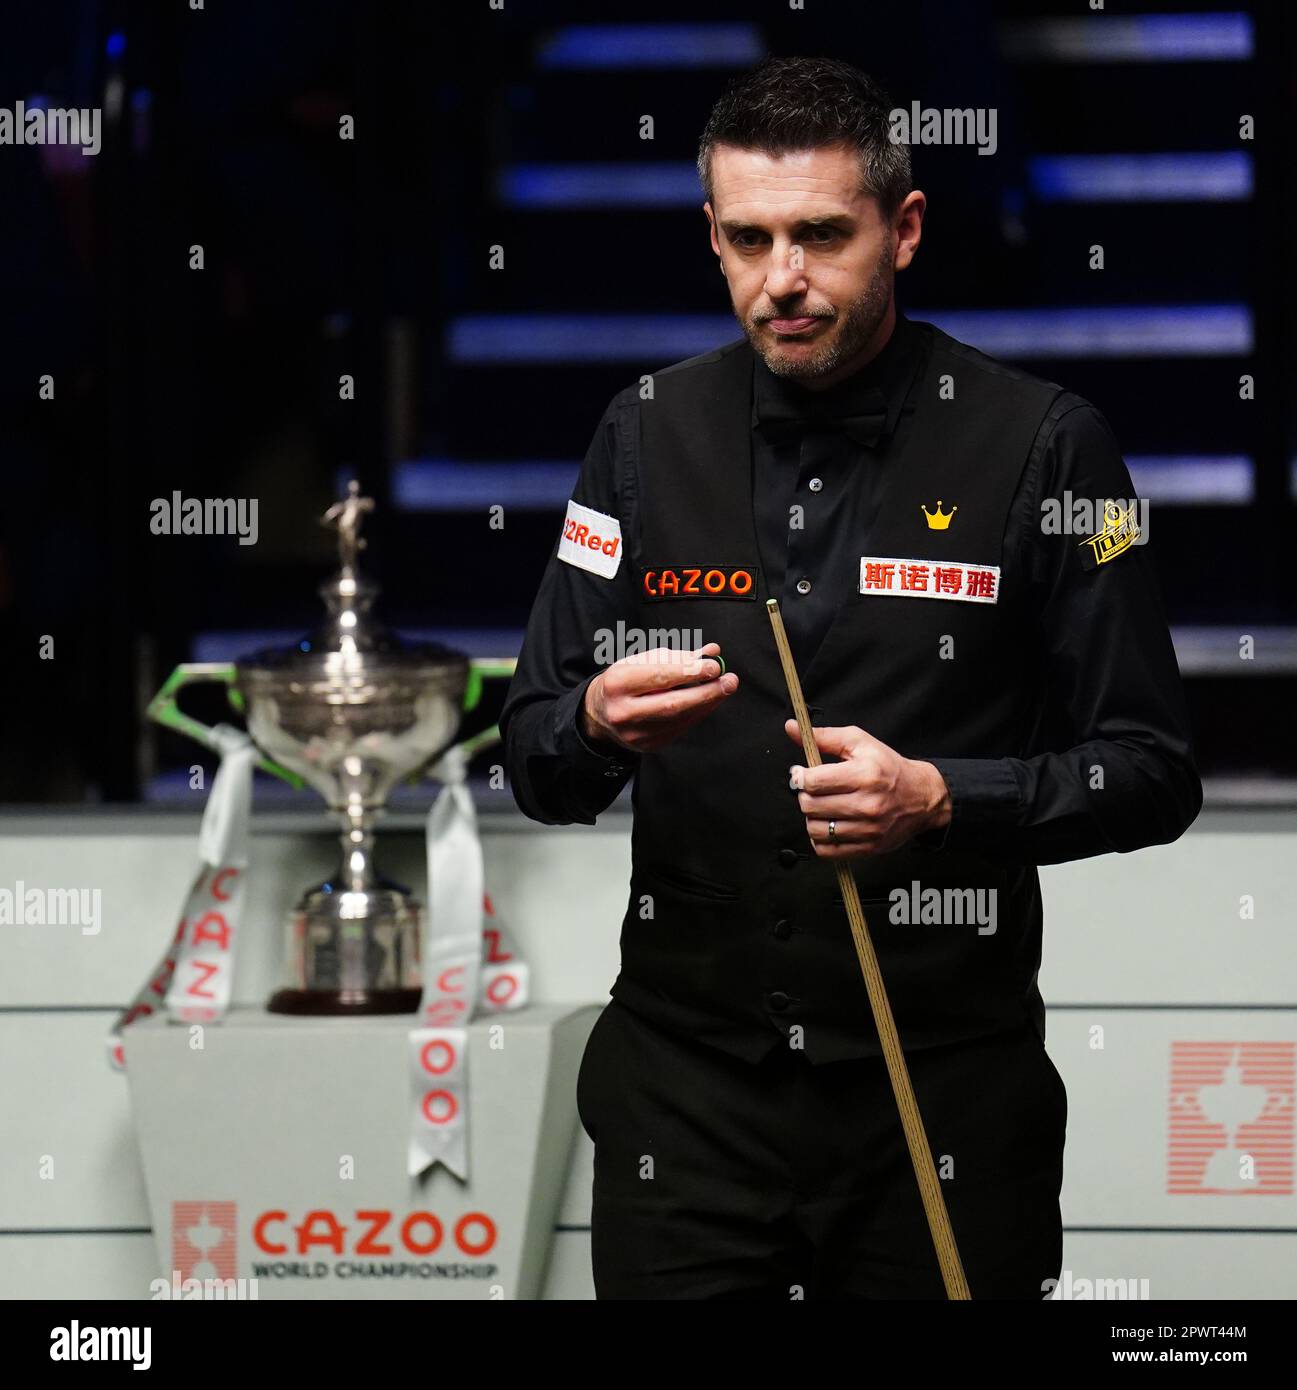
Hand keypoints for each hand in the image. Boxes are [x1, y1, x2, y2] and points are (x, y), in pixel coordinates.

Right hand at [582, 643, 738, 753]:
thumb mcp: (642, 661)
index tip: (714, 665)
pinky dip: (698, 712)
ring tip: (724, 687)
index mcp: (617, 683)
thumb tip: (711, 652)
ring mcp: (636, 733)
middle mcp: (623, 711)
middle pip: (672, 704)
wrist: (600, 713)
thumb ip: (678, 657)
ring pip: (680, 718)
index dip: (690, 671)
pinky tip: (709, 701)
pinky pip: (680, 728)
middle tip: (729, 681)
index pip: (659, 677)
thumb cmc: (624, 681)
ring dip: (707, 702)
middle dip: (706, 692)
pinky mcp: (648, 745)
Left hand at [784, 720, 950, 857]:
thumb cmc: (889, 767)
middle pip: (810, 806)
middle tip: (813, 791)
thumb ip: (823, 736)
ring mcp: (868, 829)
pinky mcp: (869, 847)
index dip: (799, 777)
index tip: (801, 774)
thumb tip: (791, 728)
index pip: (813, 781)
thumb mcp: (860, 742)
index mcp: (864, 775)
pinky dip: (821, 839)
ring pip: (816, 830)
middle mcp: (867, 804)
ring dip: (812, 818)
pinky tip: (829, 824)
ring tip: (822, 808)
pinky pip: (827, 851)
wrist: (923, 797)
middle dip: (804, 796)